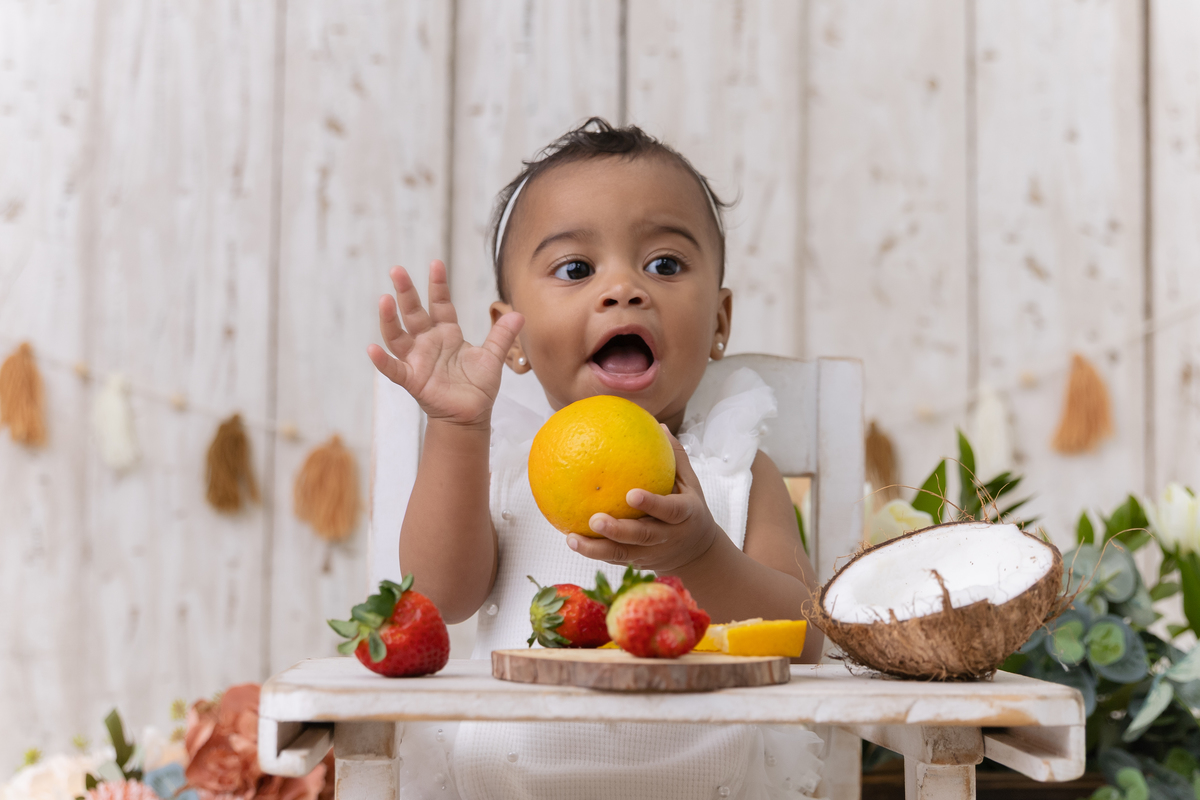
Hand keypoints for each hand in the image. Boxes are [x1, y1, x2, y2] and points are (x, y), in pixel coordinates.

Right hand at [367, 261, 523, 426]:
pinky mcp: (413, 380)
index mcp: (447, 333)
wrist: (472, 416)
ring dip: (390, 319)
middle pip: (414, 313)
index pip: (440, 304)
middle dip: (406, 292)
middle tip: (397, 270)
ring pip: (398, 336)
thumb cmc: (478, 386)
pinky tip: (371, 349)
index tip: (436, 264)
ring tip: (384, 300)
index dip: (438, 285)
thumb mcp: (492, 358)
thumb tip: (519, 314)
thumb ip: (501, 336)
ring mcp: (417, 360)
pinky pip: (394, 369)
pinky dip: (382, 361)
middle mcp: (428, 343)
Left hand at [566, 428, 719, 571]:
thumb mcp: (690, 483)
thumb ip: (675, 456)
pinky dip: (593, 551)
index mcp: (684, 515)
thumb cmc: (689, 507)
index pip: (669, 510)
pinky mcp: (637, 562)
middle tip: (595, 519)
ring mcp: (651, 553)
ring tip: (572, 538)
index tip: (631, 494)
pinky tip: (572, 539)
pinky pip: (614, 557)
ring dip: (596, 549)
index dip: (652, 503)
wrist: (696, 552)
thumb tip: (657, 424)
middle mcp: (667, 537)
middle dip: (618, 531)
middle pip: (642, 536)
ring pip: (623, 554)